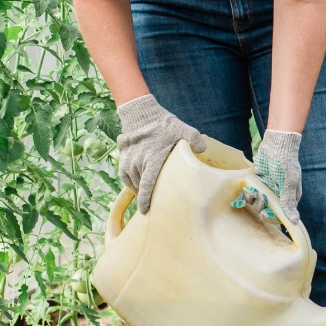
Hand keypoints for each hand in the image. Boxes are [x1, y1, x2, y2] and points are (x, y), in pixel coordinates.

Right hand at [115, 94, 206, 211]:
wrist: (141, 114)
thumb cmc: (163, 125)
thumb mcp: (182, 129)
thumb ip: (194, 139)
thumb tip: (202, 150)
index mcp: (152, 159)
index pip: (147, 184)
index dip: (145, 199)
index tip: (144, 211)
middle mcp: (138, 162)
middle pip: (141, 185)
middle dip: (147, 195)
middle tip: (157, 202)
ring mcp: (128, 161)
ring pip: (133, 182)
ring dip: (140, 188)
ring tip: (149, 192)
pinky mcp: (122, 159)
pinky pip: (125, 176)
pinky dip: (131, 182)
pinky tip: (139, 184)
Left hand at [254, 129, 302, 221]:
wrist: (276, 145)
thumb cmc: (286, 164)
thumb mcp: (288, 184)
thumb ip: (289, 203)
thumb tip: (295, 221)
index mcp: (289, 197)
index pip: (280, 215)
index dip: (272, 217)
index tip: (266, 214)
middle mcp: (277, 196)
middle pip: (267, 210)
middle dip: (261, 205)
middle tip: (259, 197)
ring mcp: (267, 189)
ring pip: (257, 203)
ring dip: (253, 199)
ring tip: (252, 190)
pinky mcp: (257, 183)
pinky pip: (250, 194)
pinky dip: (247, 194)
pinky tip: (245, 192)